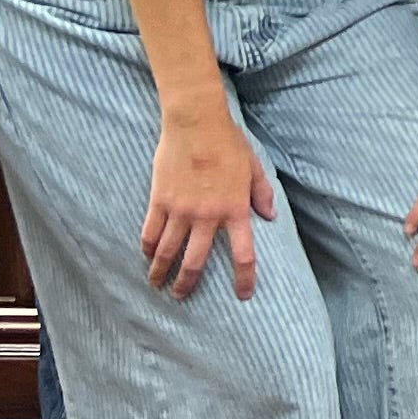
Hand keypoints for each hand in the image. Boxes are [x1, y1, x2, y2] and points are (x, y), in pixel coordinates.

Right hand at [142, 108, 275, 300]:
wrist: (196, 122)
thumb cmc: (228, 142)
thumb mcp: (253, 167)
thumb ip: (262, 193)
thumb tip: (270, 217)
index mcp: (235, 209)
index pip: (243, 254)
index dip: (244, 278)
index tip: (243, 295)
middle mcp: (207, 216)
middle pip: (196, 262)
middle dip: (187, 284)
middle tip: (181, 296)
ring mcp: (181, 210)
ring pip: (168, 252)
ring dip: (162, 272)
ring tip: (157, 284)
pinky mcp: (160, 200)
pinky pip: (151, 232)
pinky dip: (148, 248)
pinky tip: (147, 256)